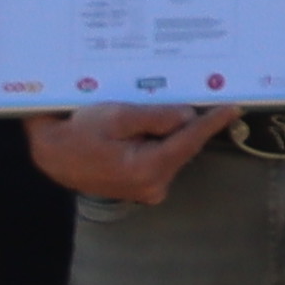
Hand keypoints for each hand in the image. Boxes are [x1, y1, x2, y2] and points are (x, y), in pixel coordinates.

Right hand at [26, 106, 218, 205]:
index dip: (212, 123)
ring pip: (171, 151)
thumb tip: (188, 117)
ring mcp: (147, 189)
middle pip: (182, 146)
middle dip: (185, 122)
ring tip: (148, 110)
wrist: (51, 153)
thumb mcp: (117, 116)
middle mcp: (153, 185)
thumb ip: (155, 117)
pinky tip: (142, 125)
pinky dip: (157, 140)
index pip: (190, 142)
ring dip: (167, 130)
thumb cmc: (78, 132)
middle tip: (189, 94)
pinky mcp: (141, 185)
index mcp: (149, 169)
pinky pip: (159, 157)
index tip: (233, 108)